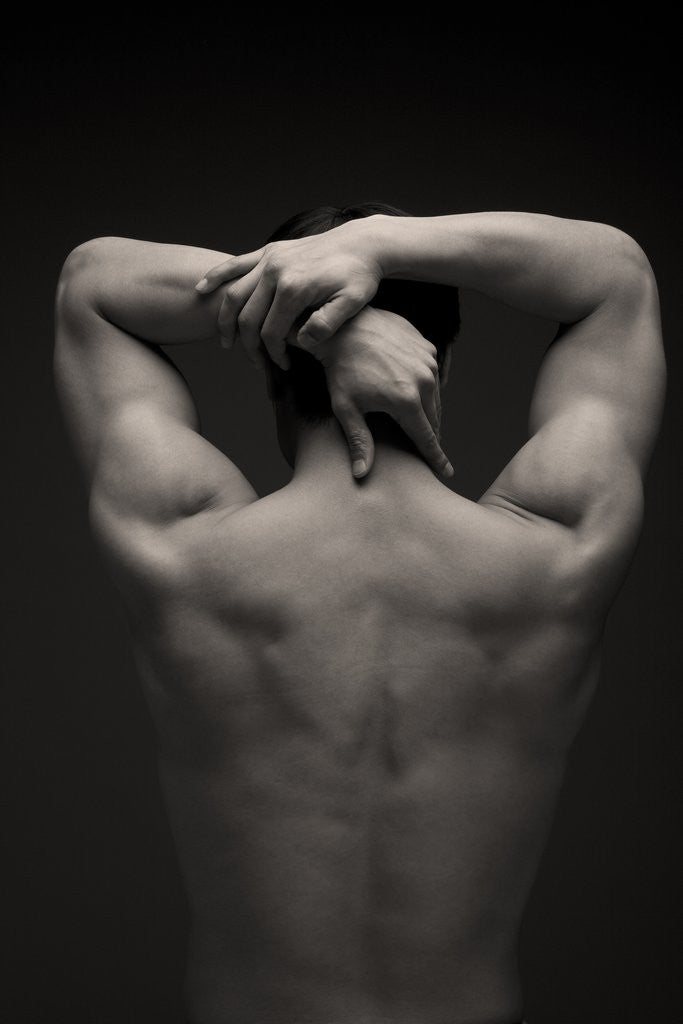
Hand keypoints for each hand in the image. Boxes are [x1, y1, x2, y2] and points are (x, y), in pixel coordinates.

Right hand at [194, 219, 382, 369]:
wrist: (363, 243)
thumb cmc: (360, 276)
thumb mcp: (352, 303)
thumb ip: (327, 323)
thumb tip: (302, 342)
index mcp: (294, 287)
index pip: (271, 331)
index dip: (273, 353)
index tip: (283, 366)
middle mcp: (276, 271)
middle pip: (248, 316)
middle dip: (249, 345)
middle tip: (257, 363)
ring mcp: (270, 259)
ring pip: (235, 293)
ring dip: (225, 320)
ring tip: (226, 342)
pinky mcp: (270, 251)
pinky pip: (236, 264)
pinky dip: (217, 277)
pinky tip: (202, 289)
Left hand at [314, 307, 452, 480]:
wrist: (343, 326)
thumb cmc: (340, 370)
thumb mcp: (346, 408)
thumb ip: (359, 441)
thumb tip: (361, 475)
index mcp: (406, 400)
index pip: (427, 438)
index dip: (436, 457)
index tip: (446, 472)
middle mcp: (424, 380)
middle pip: (433, 419)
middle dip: (430, 434)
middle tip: (425, 447)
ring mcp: (428, 361)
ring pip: (435, 396)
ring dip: (427, 409)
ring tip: (416, 419)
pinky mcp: (427, 347)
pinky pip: (432, 374)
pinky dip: (425, 385)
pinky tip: (411, 389)